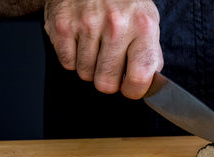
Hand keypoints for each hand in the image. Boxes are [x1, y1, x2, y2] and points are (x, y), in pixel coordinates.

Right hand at [44, 0, 162, 97]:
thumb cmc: (123, 3)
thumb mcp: (147, 22)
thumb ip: (150, 54)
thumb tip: (148, 84)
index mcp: (143, 26)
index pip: (139, 78)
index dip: (134, 91)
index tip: (130, 88)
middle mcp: (116, 25)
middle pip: (106, 83)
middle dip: (109, 81)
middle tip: (111, 68)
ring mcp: (87, 24)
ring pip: (85, 74)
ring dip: (90, 68)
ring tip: (96, 48)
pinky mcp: (62, 25)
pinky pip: (67, 63)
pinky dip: (73, 58)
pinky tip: (82, 42)